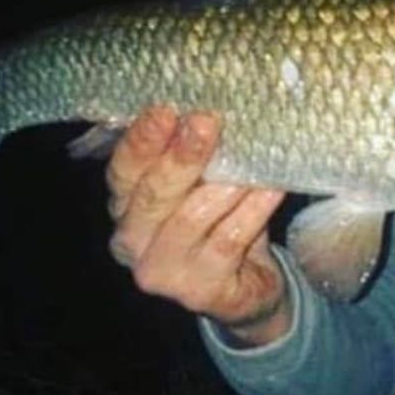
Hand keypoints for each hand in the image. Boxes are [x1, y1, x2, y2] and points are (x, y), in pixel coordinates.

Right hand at [106, 106, 290, 346]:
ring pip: (192, 218)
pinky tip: (271, 188)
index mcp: (125, 206)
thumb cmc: (219, 219)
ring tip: (250, 156)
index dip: (141, 141)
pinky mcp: (200, 291)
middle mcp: (132, 242)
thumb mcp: (199, 183)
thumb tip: (210, 103)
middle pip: (154, 195)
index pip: (123, 171)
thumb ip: (192, 152)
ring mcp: (164, 271)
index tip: (166, 109)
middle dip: (181, 157)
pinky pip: (229, 240)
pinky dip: (253, 210)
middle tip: (206, 122)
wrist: (244, 287)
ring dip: (225, 184)